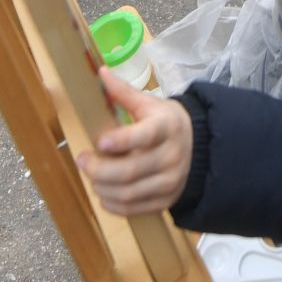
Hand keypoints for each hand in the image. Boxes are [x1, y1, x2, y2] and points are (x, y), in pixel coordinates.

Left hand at [80, 69, 192, 215]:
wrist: (199, 146)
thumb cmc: (166, 122)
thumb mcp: (150, 103)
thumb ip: (124, 92)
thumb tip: (101, 72)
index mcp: (166, 127)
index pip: (144, 136)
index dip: (121, 141)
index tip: (100, 142)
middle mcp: (171, 156)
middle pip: (130, 171)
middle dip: (99, 169)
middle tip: (82, 160)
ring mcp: (170, 181)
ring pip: (129, 193)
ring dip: (102, 188)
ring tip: (91, 177)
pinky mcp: (166, 200)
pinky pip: (135, 209)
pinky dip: (113, 205)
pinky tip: (103, 194)